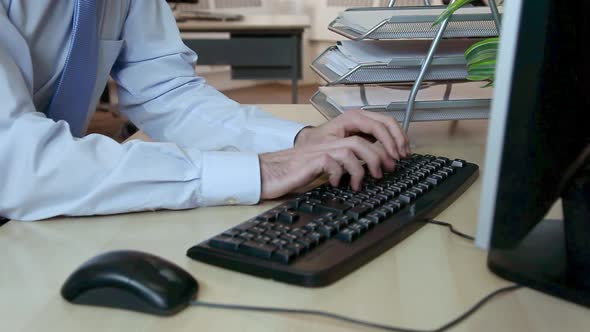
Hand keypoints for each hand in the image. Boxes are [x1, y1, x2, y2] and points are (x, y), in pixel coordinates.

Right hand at [259, 136, 396, 198]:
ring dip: (364, 166)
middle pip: (363, 139)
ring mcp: (322, 150)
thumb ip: (341, 165)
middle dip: (380, 155)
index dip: (381, 146)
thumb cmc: (294, 172)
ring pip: (353, 147)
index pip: (363, 135)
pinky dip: (340, 175)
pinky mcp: (313, 160)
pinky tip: (337, 184)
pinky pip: (334, 162)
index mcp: (333, 143)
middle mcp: (329, 143)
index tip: (392, 162)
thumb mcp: (324, 168)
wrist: (269, 173)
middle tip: (387, 171)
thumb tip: (364, 173)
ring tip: (364, 181)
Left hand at [294, 109, 410, 159]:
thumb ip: (346, 149)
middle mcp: (360, 116)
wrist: (309, 142)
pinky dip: (393, 140)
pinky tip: (397, 152)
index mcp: (352, 117)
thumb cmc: (316, 143)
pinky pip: (385, 131)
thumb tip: (364, 157)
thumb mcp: (328, 146)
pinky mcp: (366, 129)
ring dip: (398, 140)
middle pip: (388, 122)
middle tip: (402, 156)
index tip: (393, 155)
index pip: (378, 126)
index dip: (388, 141)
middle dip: (398, 139)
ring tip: (403, 155)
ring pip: (389, 125)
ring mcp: (364, 121)